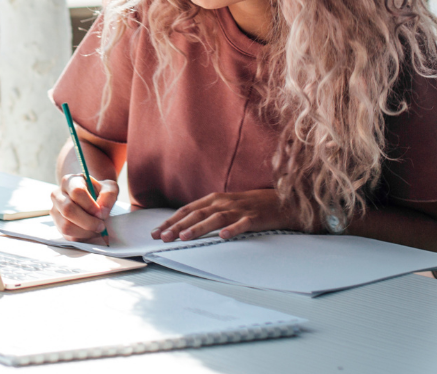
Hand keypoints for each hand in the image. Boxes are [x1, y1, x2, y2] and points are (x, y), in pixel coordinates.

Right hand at [50, 174, 117, 240]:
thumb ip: (108, 195)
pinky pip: (68, 235)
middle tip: (101, 226)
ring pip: (66, 225)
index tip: (102, 213)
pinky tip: (91, 231)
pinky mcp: (57, 225)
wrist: (92, 200)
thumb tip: (102, 212)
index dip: (90, 205)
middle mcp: (57, 195)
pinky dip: (82, 236)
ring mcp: (55, 211)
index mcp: (69, 181)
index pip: (77, 192)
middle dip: (88, 221)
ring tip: (97, 228)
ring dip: (85, 231)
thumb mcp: (109, 188)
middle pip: (68, 210)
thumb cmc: (99, 192)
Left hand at [151, 189, 289, 241]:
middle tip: (163, 237)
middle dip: (178, 226)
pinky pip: (242, 224)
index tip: (155, 232)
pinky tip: (224, 237)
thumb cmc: (249, 206)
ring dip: (199, 228)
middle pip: (197, 214)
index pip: (187, 210)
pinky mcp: (255, 217)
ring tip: (184, 237)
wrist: (281, 201)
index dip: (170, 221)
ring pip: (215, 218)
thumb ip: (206, 213)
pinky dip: (233, 230)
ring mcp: (239, 210)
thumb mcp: (225, 206)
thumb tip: (183, 226)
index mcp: (214, 199)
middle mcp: (223, 202)